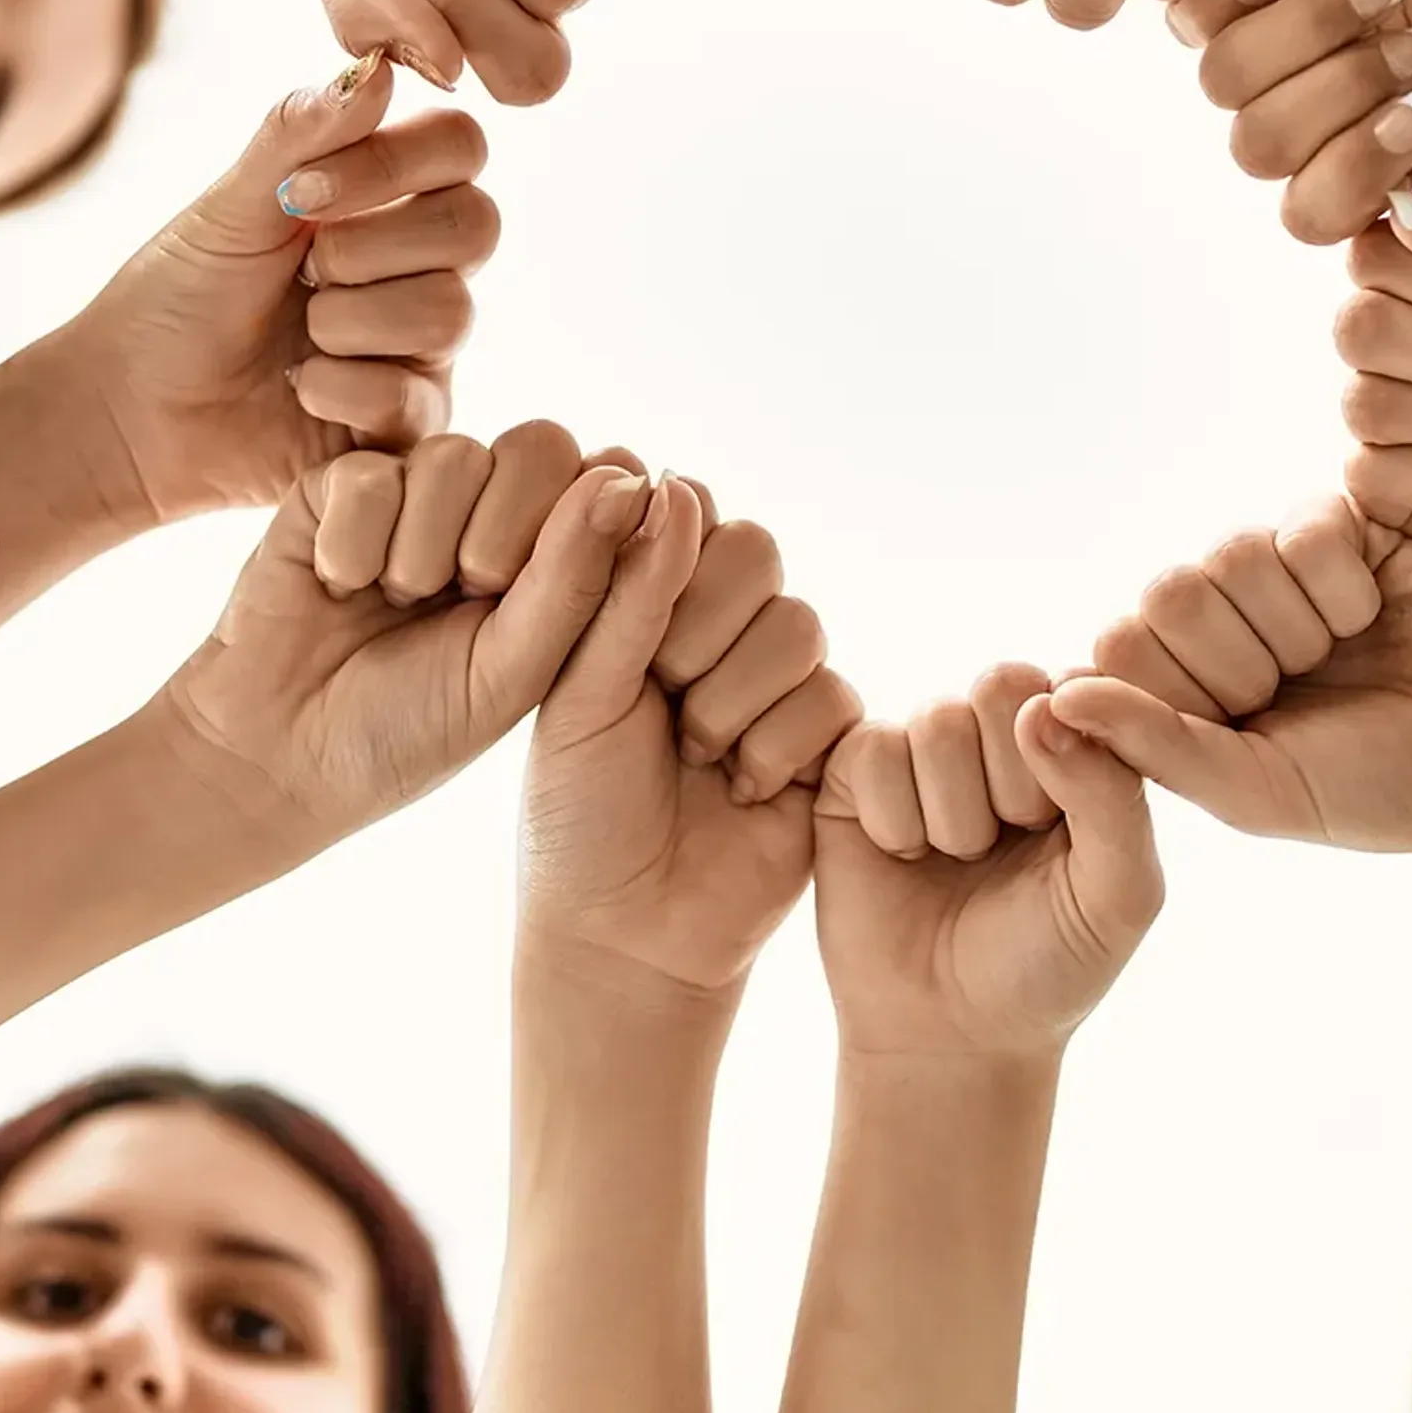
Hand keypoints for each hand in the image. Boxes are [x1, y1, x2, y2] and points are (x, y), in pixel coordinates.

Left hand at [81, 57, 496, 526]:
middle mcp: (422, 266)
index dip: (398, 162)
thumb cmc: (183, 297)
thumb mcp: (233, 203)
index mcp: (389, 200)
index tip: (305, 191)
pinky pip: (413, 393)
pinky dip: (338, 388)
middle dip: (371, 245)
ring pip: (449, 311)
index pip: (460, 148)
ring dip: (347, 321)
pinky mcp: (412, 421)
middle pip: (476, 225)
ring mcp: (424, 345)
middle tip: (302, 271)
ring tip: (299, 337)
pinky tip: (299, 389)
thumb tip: (381, 66)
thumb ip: (302, 134)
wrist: (133, 408)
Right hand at [160, 429, 645, 837]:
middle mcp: (494, 510)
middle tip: (462, 598)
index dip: (578, 524)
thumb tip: (632, 477)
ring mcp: (419, 491)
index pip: (606, 479)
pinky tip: (338, 587)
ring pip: (455, 456)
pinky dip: (354, 543)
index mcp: (558, 554)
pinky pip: (372, 473)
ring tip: (395, 602)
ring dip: (423, 549)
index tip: (532, 599)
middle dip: (503, 533)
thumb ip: (579, 575)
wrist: (278, 756)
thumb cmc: (413, 728)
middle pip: (540, 445)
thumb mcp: (514, 669)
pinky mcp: (338, 484)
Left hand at [523, 485, 861, 995]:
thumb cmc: (578, 812)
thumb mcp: (582, 692)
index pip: (688, 511)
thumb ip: (626, 588)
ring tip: (696, 757)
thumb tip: (670, 481)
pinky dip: (778, 748)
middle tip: (661, 701)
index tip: (622, 639)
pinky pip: (833, 697)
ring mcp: (778, 677)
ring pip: (798, 624)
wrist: (624, 931)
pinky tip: (742, 792)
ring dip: (734, 700)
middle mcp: (718, 624)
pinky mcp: (831, 737)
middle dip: (700, 632)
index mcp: (646, 595)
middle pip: (756, 552)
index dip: (666, 565)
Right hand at [812, 668, 1163, 1057]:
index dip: (1072, 756)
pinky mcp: (857, 770)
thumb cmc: (1048, 962)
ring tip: (958, 861)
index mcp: (1079, 742)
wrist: (951, 1036)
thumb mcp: (1118, 892)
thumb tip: (1045, 709)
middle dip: (1012, 784)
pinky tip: (904, 857)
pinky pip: (874, 750)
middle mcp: (1003, 729)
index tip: (1064, 831)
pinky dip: (895, 820)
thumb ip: (1113, 794)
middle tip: (1009, 846)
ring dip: (954, 816)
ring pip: (939, 721)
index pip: (1079, 686)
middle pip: (1004, 685)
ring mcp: (928, 745)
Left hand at [1054, 495, 1411, 860]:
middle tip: (1303, 684)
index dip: (1179, 685)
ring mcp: (1281, 577)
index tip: (1246, 722)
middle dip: (1242, 653)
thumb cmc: (1383, 790)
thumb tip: (1049, 699)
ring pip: (1230, 552)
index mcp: (1191, 693)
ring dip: (1296, 618)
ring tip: (1348, 650)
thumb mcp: (1256, 791)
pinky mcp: (1343, 529)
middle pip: (1168, 592)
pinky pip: (1300, 523)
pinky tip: (1376, 609)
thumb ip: (1149, 745)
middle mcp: (1226, 627)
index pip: (1119, 647)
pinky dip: (1339, 578)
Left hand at [1169, 0, 1411, 242]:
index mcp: (1384, 146)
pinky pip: (1184, 5)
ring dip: (1304, 37)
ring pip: (1222, 82)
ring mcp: (1284, 27)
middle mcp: (1323, 98)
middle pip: (1261, 151)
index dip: (1354, 175)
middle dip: (1335, 98)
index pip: (1319, 213)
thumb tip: (1396, 211)